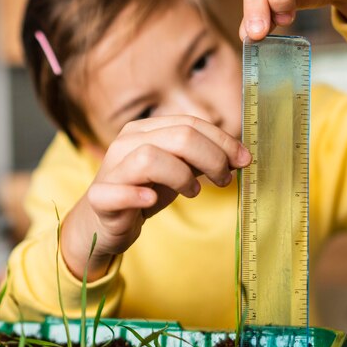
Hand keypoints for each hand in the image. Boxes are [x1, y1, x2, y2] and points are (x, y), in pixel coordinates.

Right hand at [61, 116, 250, 279]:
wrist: (104, 222)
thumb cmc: (143, 192)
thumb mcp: (178, 172)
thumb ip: (202, 161)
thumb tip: (239, 156)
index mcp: (145, 130)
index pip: (190, 124)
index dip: (222, 141)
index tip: (244, 160)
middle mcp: (127, 143)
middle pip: (177, 137)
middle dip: (211, 157)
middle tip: (224, 180)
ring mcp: (112, 169)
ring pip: (149, 157)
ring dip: (181, 175)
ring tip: (193, 192)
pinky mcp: (101, 198)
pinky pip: (115, 192)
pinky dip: (136, 195)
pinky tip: (152, 201)